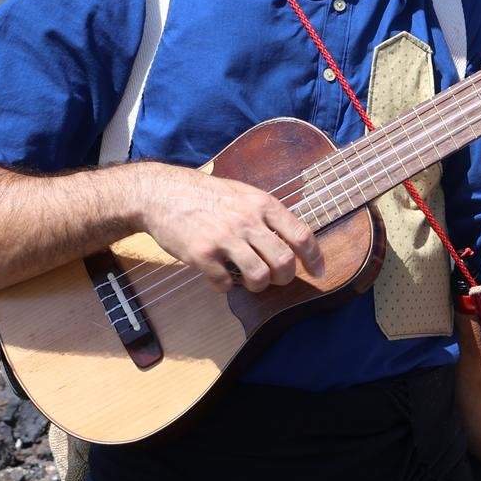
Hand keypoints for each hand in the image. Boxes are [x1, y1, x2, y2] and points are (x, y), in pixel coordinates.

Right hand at [129, 163, 321, 292]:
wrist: (161, 193)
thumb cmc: (205, 194)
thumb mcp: (244, 194)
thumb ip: (267, 214)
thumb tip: (293, 239)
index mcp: (263, 204)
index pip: (301, 235)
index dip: (314, 258)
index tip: (318, 272)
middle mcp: (247, 221)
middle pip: (284, 262)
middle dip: (285, 278)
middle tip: (276, 279)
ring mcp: (224, 238)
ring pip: (259, 277)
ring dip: (258, 286)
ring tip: (250, 281)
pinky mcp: (201, 254)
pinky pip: (225, 283)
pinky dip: (226, 287)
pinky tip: (220, 277)